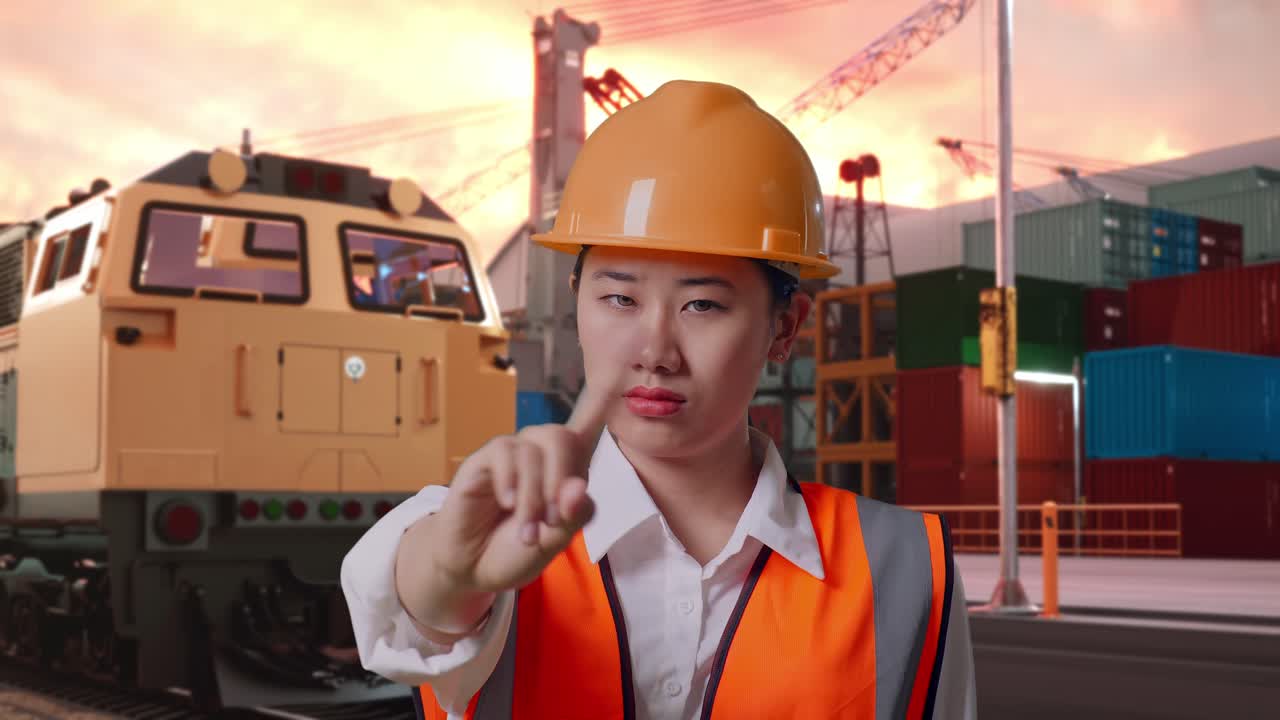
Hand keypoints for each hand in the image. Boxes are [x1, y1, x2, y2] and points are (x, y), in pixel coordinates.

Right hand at [428, 380, 614, 593]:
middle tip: (551, 520)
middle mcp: (539, 455)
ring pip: (532, 450)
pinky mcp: (482, 461)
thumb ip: (573, 516)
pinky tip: (506, 503)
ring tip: (526, 531)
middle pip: (561, 436)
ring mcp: (510, 455)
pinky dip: (510, 480)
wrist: (474, 569)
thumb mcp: (554, 541)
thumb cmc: (517, 550)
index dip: (598, 403)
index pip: (586, 427)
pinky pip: (504, 451)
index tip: (612, 378)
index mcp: (566, 470)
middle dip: (560, 479)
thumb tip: (578, 486)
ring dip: (533, 495)